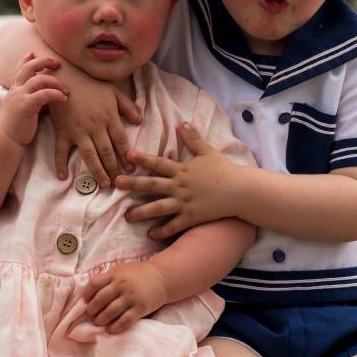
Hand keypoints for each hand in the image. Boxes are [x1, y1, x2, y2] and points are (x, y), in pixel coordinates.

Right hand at [0, 53, 66, 146]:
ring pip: (39, 80)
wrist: (6, 139)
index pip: (19, 68)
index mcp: (14, 89)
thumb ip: (32, 96)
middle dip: (45, 61)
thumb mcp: (23, 106)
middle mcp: (16, 89)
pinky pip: (44, 94)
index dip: (26, 59)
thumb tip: (48, 92)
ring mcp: (20, 96)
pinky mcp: (26, 106)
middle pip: (30, 67)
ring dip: (55, 82)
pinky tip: (63, 98)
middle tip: (57, 64)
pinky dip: (55, 94)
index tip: (33, 52)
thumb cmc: (17, 124)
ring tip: (65, 91)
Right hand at [46, 76, 141, 184]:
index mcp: (109, 117)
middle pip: (107, 152)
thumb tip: (139, 121)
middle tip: (119, 182)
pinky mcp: (63, 132)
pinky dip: (60, 164)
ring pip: (89, 155)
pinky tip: (63, 177)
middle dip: (114, 168)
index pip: (121, 140)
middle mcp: (95, 126)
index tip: (131, 168)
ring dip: (97, 171)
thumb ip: (127, 106)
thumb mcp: (113, 92)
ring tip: (104, 184)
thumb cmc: (90, 84)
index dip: (127, 155)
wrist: (65, 77)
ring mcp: (78, 131)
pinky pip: (61, 151)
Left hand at [81, 261, 167, 333]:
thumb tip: (88, 294)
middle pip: (100, 299)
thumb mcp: (121, 271)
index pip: (95, 283)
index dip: (87, 293)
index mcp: (115, 274)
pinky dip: (116, 327)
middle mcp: (122, 285)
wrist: (161, 278)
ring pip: (111, 312)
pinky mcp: (140, 308)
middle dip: (92, 309)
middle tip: (91, 314)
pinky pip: (125, 321)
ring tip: (99, 322)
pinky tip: (110, 330)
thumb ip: (107, 279)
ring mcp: (131, 297)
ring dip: (101, 319)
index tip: (85, 300)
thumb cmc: (137, 275)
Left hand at [116, 123, 238, 238]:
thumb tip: (182, 123)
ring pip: (159, 208)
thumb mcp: (208, 151)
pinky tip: (150, 234)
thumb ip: (193, 138)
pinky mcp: (191, 218)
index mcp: (182, 170)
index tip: (127, 155)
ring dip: (142, 212)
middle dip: (133, 184)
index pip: (159, 163)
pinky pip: (174, 226)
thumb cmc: (224, 170)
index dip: (143, 159)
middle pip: (152, 185)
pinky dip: (162, 231)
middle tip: (116, 183)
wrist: (240, 191)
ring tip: (127, 216)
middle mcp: (180, 186)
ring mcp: (185, 203)